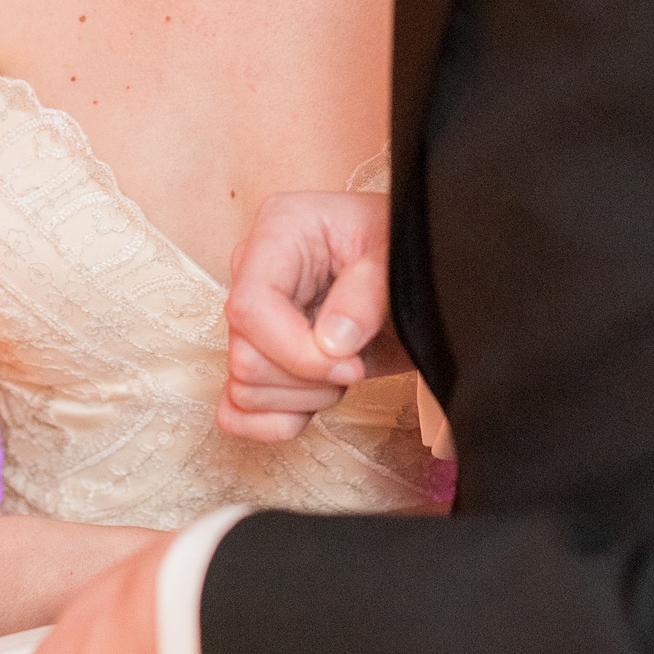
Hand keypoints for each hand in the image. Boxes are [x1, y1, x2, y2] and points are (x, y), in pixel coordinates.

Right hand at [219, 190, 393, 442]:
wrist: (418, 274)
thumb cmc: (404, 248)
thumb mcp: (397, 255)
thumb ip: (367, 294)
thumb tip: (331, 344)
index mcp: (279, 231)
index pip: (250, 307)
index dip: (296, 351)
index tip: (351, 365)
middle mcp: (254, 273)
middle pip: (244, 357)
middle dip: (307, 379)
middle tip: (355, 364)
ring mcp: (252, 320)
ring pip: (243, 390)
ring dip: (302, 398)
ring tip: (344, 370)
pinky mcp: (260, 358)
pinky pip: (235, 412)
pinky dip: (273, 422)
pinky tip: (312, 404)